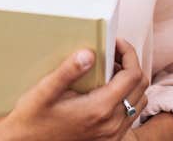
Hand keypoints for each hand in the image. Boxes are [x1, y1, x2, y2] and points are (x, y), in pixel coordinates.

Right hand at [0, 38, 148, 140]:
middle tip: (112, 52)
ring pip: (139, 101)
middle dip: (131, 63)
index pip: (132, 75)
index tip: (115, 42)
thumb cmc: (32, 119)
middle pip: (141, 86)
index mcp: (100, 109)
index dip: (128, 53)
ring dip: (131, 82)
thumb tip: (89, 53)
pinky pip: (131, 116)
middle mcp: (112, 124)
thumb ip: (68, 71)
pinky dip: (127, 98)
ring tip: (110, 69)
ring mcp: (113, 135)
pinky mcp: (110, 140)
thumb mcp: (44, 91)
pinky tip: (107, 90)